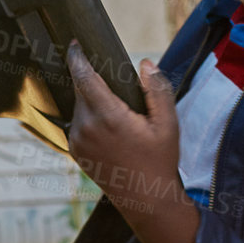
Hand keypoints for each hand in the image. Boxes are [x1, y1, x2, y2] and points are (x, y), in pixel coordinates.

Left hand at [66, 41, 198, 242]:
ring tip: (118, 112)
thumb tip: (145, 63)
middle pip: (81, 90)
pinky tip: (111, 129)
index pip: (83, 77)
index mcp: (108, 117)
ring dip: (92, 100)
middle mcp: (87, 128)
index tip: (75, 43)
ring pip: (79, 106)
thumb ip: (157, 90)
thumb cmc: (160, 160)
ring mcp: (78, 141)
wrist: (146, 199)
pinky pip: (78, 123)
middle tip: (114, 83)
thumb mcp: (168, 124)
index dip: (77, 57)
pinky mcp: (75, 151)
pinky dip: (90, 117)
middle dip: (92, 79)